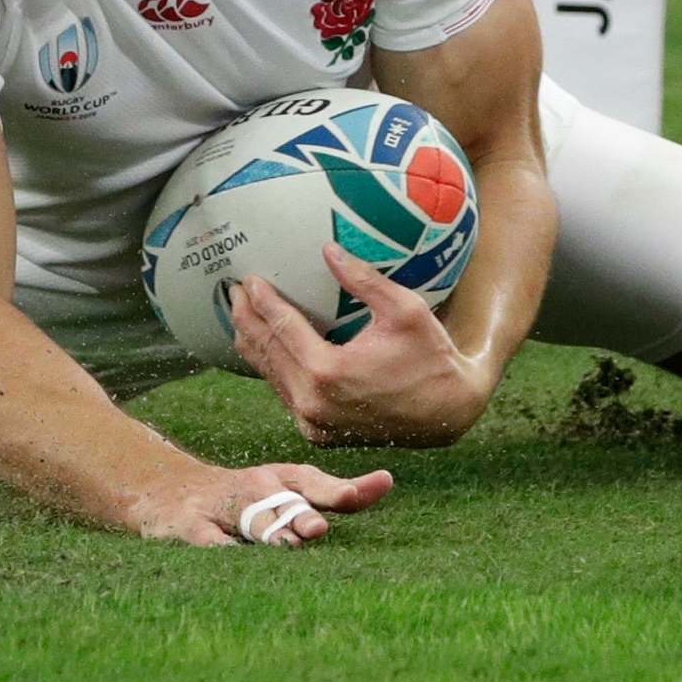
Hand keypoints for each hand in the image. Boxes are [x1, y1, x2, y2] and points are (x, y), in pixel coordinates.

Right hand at [130, 459, 394, 547]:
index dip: (336, 489)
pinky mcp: (190, 526)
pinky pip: (207, 540)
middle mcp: (255, 487)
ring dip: (268, 531)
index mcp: (281, 479)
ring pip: (248, 520)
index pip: (312, 482)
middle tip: (318, 529)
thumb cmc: (248, 497)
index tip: (361, 492)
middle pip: (281, 501)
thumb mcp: (288, 488)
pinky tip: (232, 557)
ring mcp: (221, 505)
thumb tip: (387, 481)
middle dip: (299, 515)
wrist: (172, 493)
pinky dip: (220, 549)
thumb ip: (333, 492)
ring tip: (288, 546)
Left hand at [231, 244, 496, 447]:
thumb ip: (362, 280)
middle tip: (233, 292)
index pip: (281, 328)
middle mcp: (313, 402)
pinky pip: (286, 395)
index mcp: (328, 371)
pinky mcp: (319, 432)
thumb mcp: (403, 310)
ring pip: (271, 377)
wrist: (448, 413)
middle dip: (247, 320)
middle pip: (268, 353)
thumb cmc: (431, 357)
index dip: (262, 301)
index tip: (247, 279)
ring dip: (254, 345)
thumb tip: (328, 249)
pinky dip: (273, 369)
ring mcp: (314, 422)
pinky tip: (267, 351)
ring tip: (241, 317)